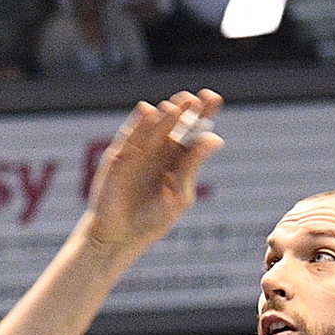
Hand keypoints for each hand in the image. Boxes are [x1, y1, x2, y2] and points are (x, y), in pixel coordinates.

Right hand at [79, 91, 224, 254]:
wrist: (120, 237)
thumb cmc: (153, 220)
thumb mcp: (179, 195)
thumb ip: (192, 166)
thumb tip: (215, 138)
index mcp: (181, 159)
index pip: (195, 131)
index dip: (204, 112)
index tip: (213, 98)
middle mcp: (161, 150)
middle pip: (176, 122)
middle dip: (185, 109)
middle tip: (194, 100)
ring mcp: (140, 150)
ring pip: (154, 125)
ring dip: (165, 114)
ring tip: (175, 107)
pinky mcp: (119, 155)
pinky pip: (130, 135)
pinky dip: (139, 123)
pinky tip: (148, 111)